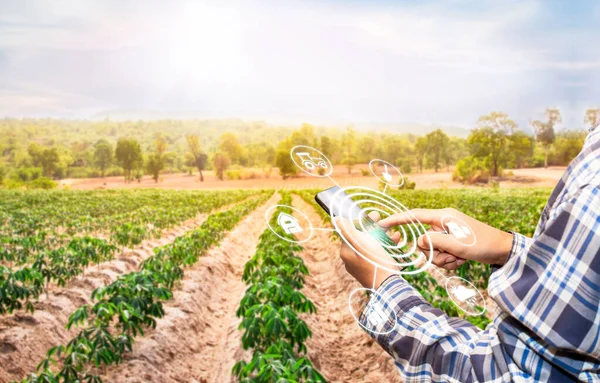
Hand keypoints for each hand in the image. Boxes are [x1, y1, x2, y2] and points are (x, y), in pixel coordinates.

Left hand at [337, 212, 400, 288]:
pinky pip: (377, 254)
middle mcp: (352, 260)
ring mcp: (362, 266)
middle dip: (372, 228)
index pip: (350, 232)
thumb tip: (335, 220)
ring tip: (392, 231)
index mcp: (346, 252)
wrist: (389, 285)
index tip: (373, 216)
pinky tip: (395, 239)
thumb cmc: (374, 262)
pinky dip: (385, 246)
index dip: (360, 222)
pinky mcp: (373, 269)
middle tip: (382, 221)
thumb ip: (348, 230)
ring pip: (371, 245)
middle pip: (361, 238)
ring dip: (381, 236)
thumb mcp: (361, 242)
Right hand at [378, 208, 512, 269]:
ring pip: (431, 251)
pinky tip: (462, 260)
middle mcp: (442, 223)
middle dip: (434, 253)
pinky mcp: (451, 243)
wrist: (502, 250)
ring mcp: (446, 234)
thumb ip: (434, 241)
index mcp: (443, 217)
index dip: (397, 220)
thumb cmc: (482, 244)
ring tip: (459, 258)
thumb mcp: (457, 244)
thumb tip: (419, 241)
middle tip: (451, 256)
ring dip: (444, 259)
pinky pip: (440, 255)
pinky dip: (449, 261)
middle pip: (423, 241)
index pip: (414, 216)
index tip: (382, 224)